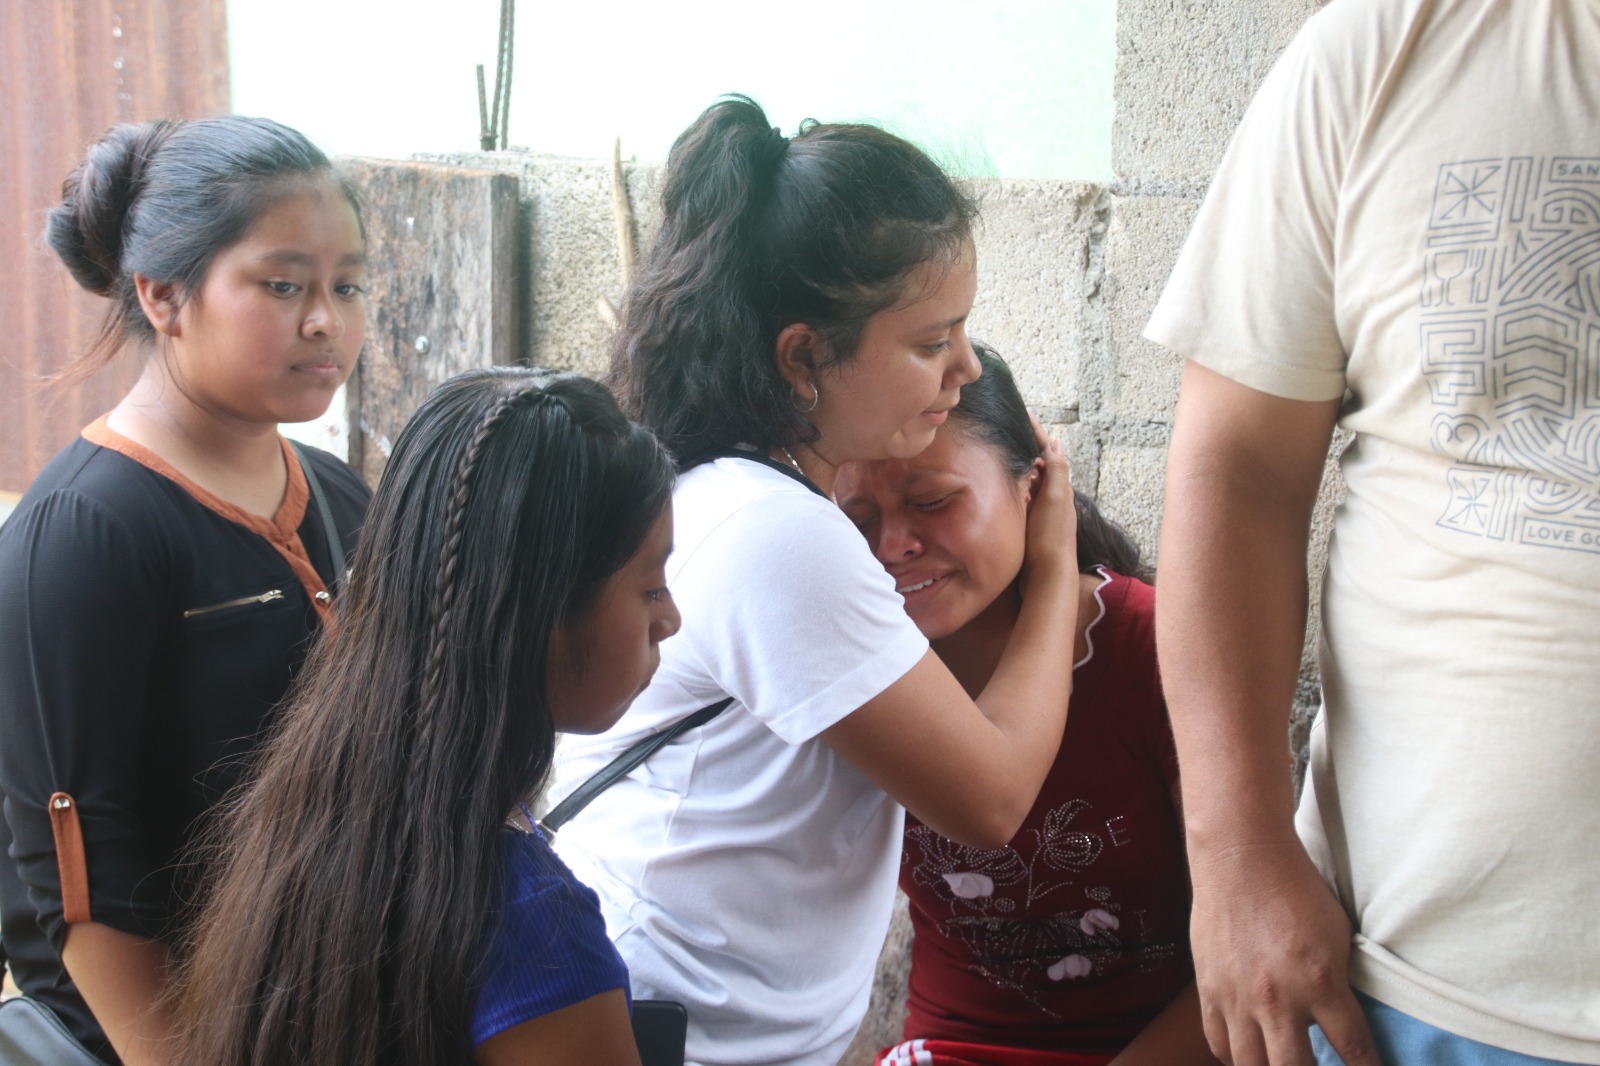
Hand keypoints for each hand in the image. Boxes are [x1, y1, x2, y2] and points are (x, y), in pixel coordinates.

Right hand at [1019, 415, 1076, 593]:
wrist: (1047, 576)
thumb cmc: (1051, 538)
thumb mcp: (1055, 500)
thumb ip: (1058, 471)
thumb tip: (1056, 441)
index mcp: (1059, 488)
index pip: (1047, 452)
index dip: (1034, 432)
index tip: (1022, 414)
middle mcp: (1052, 498)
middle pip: (1038, 465)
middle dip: (1025, 447)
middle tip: (1008, 430)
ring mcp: (1042, 512)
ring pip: (1030, 482)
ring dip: (1019, 467)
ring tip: (1002, 452)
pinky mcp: (1032, 525)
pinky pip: (1022, 499)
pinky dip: (1015, 487)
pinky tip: (1004, 487)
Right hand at [1189, 843, 1380, 1065]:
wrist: (1240, 857)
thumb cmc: (1295, 888)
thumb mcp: (1336, 936)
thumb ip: (1337, 983)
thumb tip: (1341, 1020)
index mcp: (1320, 982)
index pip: (1354, 1048)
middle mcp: (1278, 998)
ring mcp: (1238, 997)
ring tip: (1280, 1065)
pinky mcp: (1209, 990)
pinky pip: (1218, 1043)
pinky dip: (1235, 1057)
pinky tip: (1249, 1055)